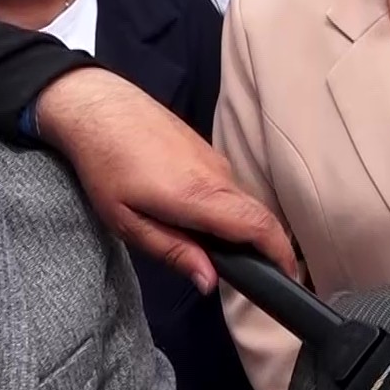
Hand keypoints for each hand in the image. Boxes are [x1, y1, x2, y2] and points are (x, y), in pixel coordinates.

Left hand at [34, 68, 295, 291]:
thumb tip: (210, 282)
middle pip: (260, 216)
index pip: (258, 227)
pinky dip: (229, 210)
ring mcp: (216, 161)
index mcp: (198, 196)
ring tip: (220, 251)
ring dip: (244, 228)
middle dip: (270, 247)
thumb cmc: (105, 165)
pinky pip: (230, 188)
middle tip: (263, 274)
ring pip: (244, 202)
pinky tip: (201, 219)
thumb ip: (173, 251)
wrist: (99, 107)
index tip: (290, 277)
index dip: (281, 254)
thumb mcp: (127, 221)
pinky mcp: (209, 152)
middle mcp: (217, 176)